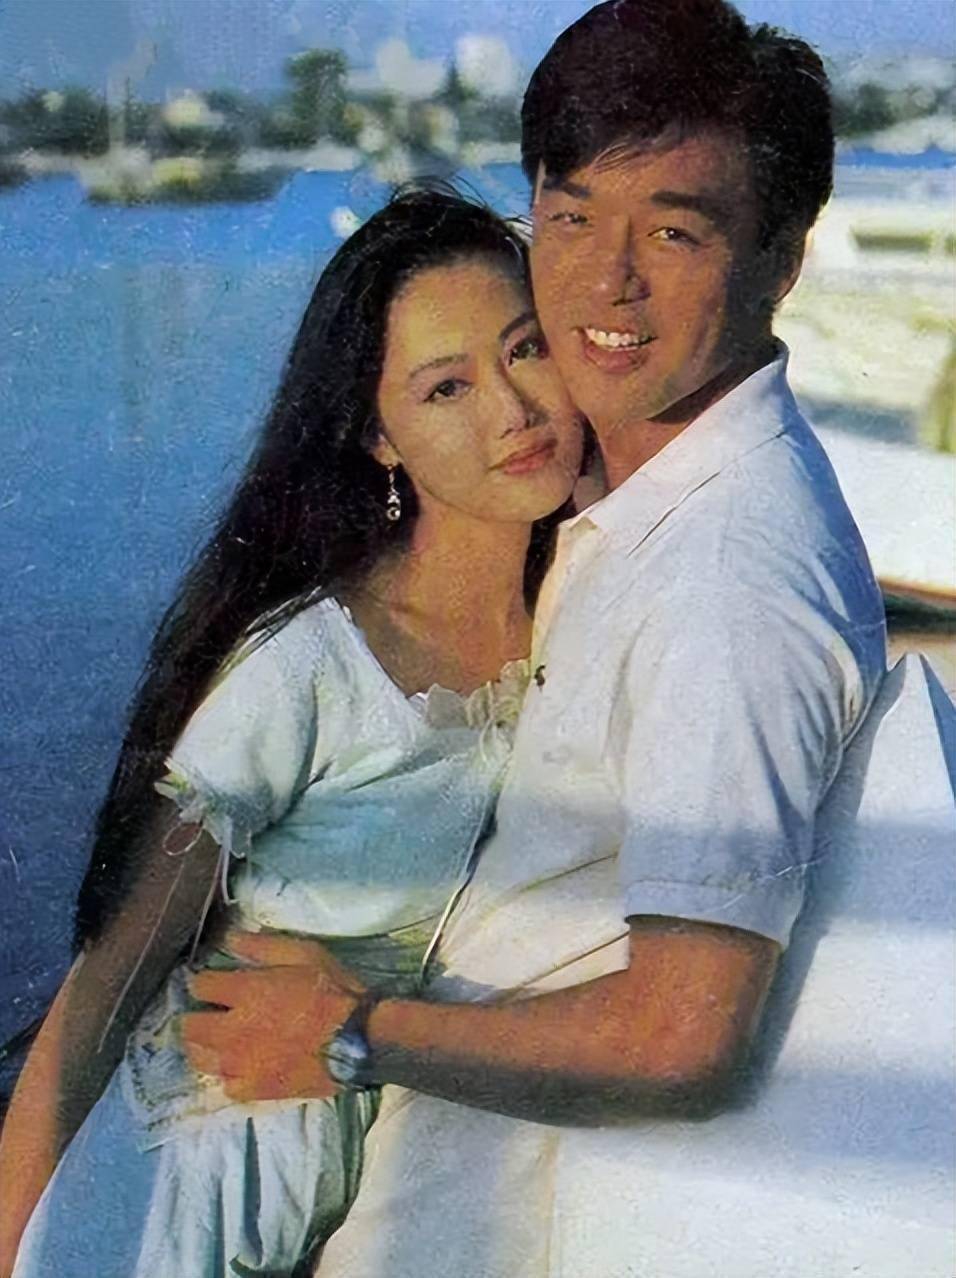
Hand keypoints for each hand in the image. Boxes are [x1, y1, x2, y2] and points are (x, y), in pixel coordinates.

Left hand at [180, 931, 365, 1101]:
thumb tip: (229, 938)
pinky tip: (241, 1065)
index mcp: (245, 992)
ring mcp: (241, 1064)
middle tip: (210, 1012)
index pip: (200, 986)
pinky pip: (224, 1085)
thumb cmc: (335, 991)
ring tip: (220, 1040)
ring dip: (204, 1045)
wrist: (360, 1041)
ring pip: (199, 1058)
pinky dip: (228, 1073)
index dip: (203, 981)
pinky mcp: (254, 1090)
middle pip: (189, 1026)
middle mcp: (233, 1030)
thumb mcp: (305, 954)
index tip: (212, 982)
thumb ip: (263, 947)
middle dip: (195, 1015)